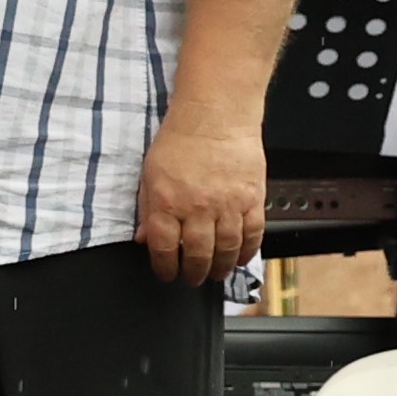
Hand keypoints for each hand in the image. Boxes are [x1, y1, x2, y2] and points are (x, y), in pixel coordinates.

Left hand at [140, 115, 269, 285]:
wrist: (215, 116)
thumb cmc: (179, 140)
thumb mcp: (149, 174)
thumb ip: (146, 208)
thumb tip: (144, 238)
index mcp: (167, 201)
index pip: (164, 248)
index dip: (164, 267)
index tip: (166, 274)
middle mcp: (197, 207)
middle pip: (197, 254)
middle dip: (194, 273)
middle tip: (192, 279)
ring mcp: (228, 205)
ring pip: (226, 249)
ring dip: (221, 267)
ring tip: (216, 274)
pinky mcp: (252, 199)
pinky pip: (253, 234)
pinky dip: (248, 251)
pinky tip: (241, 258)